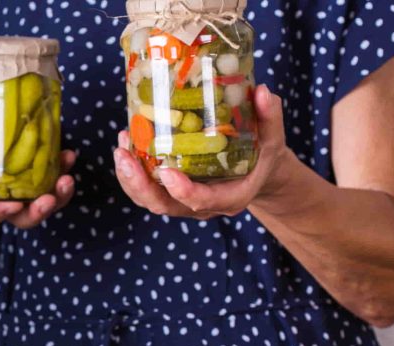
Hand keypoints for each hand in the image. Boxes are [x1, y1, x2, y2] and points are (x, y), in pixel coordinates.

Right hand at [0, 100, 76, 228]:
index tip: (15, 205)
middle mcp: (2, 195)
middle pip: (21, 217)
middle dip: (37, 213)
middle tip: (49, 199)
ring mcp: (24, 188)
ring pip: (43, 205)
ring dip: (59, 197)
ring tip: (67, 179)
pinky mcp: (41, 175)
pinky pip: (54, 182)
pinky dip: (63, 172)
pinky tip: (68, 156)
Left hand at [113, 85, 291, 218]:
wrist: (255, 173)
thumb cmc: (262, 156)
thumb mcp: (272, 139)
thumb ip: (269, 118)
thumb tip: (262, 91)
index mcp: (229, 197)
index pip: (201, 202)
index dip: (183, 191)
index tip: (167, 172)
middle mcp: (201, 205)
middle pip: (163, 205)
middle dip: (139, 185)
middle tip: (125, 156)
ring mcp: (183, 201)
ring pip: (149, 199)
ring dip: (129, 178)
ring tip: (120, 147)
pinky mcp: (170, 193)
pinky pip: (145, 189)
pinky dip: (131, 171)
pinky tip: (125, 143)